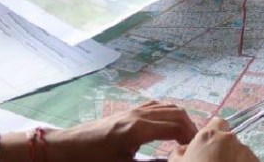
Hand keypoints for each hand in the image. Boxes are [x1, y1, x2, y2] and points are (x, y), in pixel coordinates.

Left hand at [44, 101, 197, 161]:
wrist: (66, 148)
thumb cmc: (92, 160)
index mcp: (138, 129)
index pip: (176, 126)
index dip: (192, 138)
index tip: (197, 151)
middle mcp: (138, 114)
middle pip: (176, 113)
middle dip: (191, 128)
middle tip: (196, 146)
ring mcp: (132, 110)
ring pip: (167, 106)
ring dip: (181, 119)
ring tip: (186, 138)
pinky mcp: (127, 111)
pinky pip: (156, 106)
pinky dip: (169, 114)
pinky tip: (169, 128)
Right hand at [169, 118, 258, 161]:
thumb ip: (179, 152)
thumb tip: (184, 149)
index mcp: (210, 135)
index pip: (217, 122)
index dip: (214, 133)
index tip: (209, 147)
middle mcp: (231, 140)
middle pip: (230, 140)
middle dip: (225, 150)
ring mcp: (247, 154)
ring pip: (242, 153)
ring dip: (235, 160)